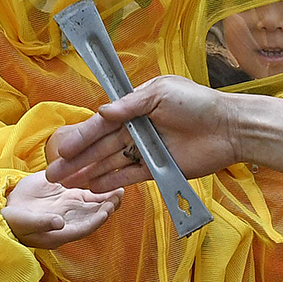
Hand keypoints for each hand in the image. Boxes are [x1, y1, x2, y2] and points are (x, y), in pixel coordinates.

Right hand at [0, 171, 123, 248]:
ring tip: (119, 188)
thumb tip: (59, 223)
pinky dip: (97, 187)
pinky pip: (87, 191)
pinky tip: (106, 178)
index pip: (85, 227)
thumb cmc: (16, 222)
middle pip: (95, 215)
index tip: (107, 210)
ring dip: (107, 197)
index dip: (97, 219)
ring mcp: (71, 206)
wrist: (7, 210)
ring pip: (94, 203)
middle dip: (109, 206)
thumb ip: (43, 223)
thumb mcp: (25, 222)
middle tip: (119, 194)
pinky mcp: (68, 193)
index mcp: (63, 231)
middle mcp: (72, 220)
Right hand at [44, 74, 240, 192]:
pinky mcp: (158, 169)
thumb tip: (101, 112)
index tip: (62, 149)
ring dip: (89, 173)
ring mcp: (147, 151)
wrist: (229, 128)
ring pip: (111, 163)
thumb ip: (129, 105)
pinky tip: (92, 188)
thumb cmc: (197, 103)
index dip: (82, 137)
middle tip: (53, 174)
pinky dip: (112, 182)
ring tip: (66, 184)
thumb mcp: (161, 93)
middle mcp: (137, 130)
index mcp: (135, 108)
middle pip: (101, 147)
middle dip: (77, 160)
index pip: (102, 125)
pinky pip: (130, 177)